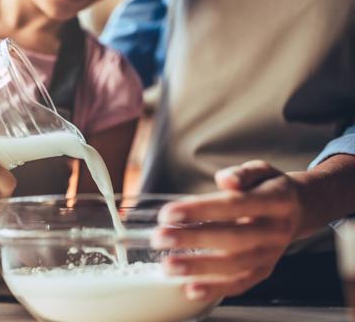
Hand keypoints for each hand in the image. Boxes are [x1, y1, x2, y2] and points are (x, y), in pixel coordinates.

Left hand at [152, 160, 304, 301]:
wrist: (300, 210)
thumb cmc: (269, 187)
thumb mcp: (261, 170)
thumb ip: (242, 172)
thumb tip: (225, 179)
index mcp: (275, 201)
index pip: (234, 205)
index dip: (201, 210)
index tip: (168, 213)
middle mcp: (275, 230)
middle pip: (233, 238)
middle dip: (193, 239)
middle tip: (160, 238)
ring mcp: (271, 254)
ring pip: (236, 266)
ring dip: (199, 268)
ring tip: (168, 266)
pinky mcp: (264, 271)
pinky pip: (240, 284)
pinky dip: (215, 289)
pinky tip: (189, 289)